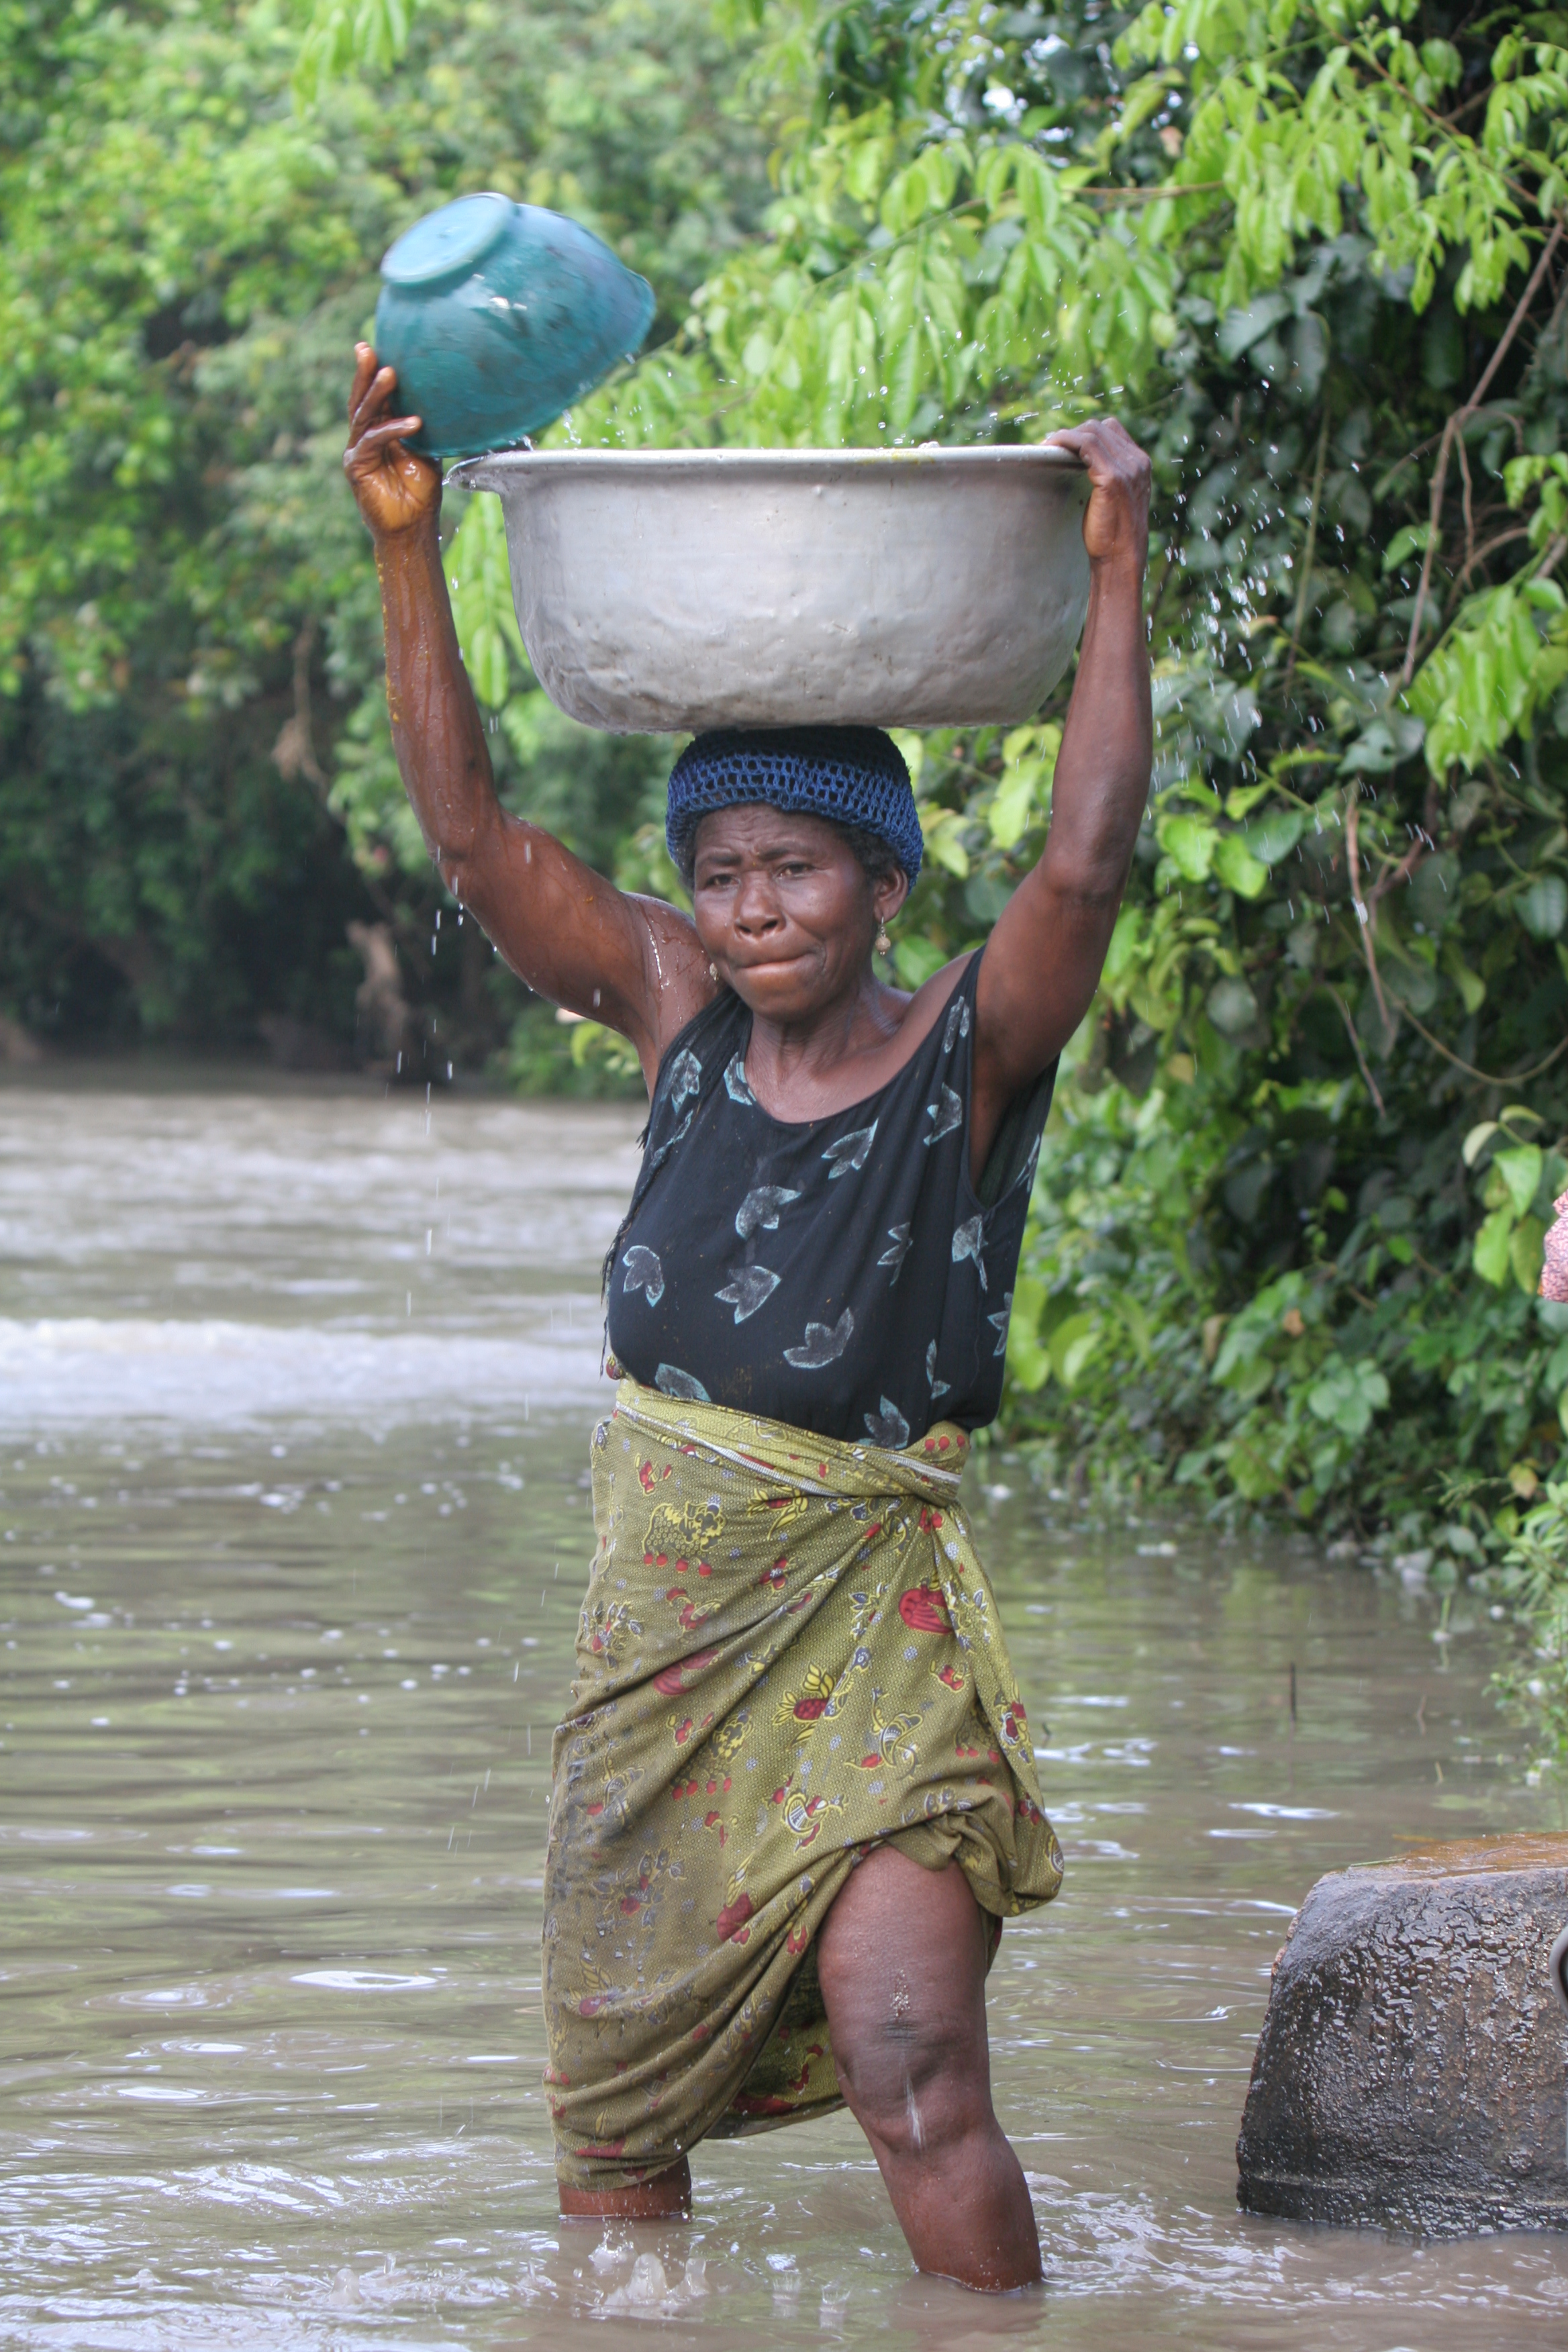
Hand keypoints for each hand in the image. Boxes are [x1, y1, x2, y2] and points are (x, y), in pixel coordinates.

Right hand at [344, 342, 440, 537]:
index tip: (378, 346)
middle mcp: (364, 438)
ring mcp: (358, 451)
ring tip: (390, 373)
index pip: (376, 398)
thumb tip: (441, 399)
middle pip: (361, 399)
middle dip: (364, 373)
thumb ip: (423, 428)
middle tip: (368, 349)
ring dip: (377, 393)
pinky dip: (393, 430)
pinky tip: (414, 423)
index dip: (374, 373)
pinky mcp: (356, 466)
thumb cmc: (420, 492)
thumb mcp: (426, 451)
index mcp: (380, 432)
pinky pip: (373, 441)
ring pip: (364, 415)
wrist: (412, 528)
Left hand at [1046, 416, 1150, 572]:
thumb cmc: (1111, 536)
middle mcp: (1137, 462)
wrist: (1120, 560)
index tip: (1064, 444)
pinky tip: (1050, 449)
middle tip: (1049, 446)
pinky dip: (1065, 442)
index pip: (1112, 430)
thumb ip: (1106, 478)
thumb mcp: (1115, 500)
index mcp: (1140, 464)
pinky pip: (1085, 445)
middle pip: (1100, 428)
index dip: (1085, 433)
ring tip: (1046, 447)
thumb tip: (1078, 464)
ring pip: (1091, 432)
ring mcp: (1127, 469)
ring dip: (1065, 436)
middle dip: (1072, 433)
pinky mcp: (1112, 478)